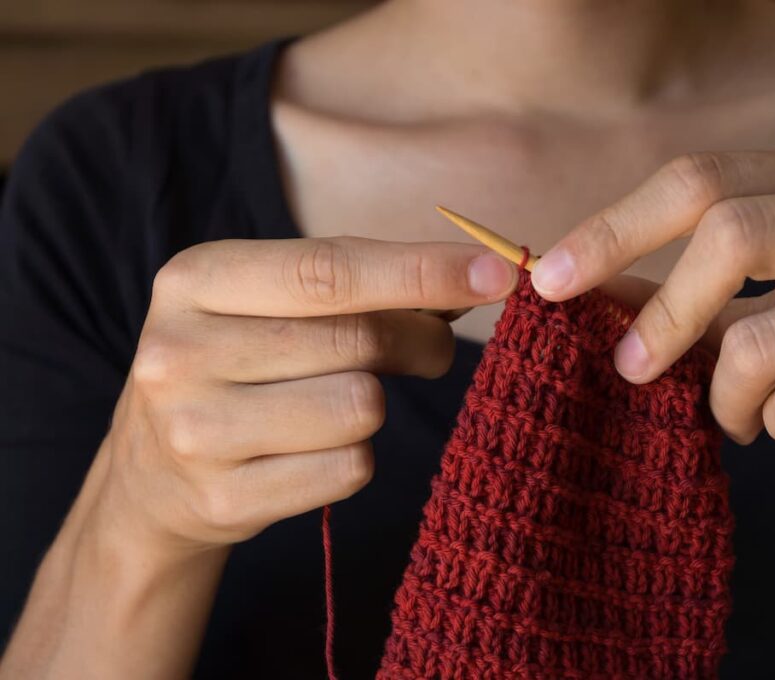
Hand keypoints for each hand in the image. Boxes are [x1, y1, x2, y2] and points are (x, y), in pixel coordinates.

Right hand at [98, 236, 516, 551]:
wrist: (151, 474)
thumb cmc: (237, 364)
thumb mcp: (267, 302)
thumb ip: (357, 284)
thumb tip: (475, 279)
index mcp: (195, 279)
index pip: (329, 270)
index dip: (422, 271)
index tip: (498, 273)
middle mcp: (180, 351)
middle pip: (358, 341)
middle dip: (419, 342)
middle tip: (427, 347)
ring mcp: (195, 431)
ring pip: (361, 407)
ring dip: (374, 404)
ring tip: (339, 401)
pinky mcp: (224, 499)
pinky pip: (350, 468)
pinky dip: (354, 456)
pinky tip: (313, 449)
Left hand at [532, 150, 774, 539]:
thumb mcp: (770, 307)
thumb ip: (685, 292)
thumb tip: (579, 288)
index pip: (705, 176)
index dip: (616, 227)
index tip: (549, 280)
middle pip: (731, 233)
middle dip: (662, 316)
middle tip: (629, 370)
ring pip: (761, 341)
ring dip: (726, 397)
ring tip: (743, 413)